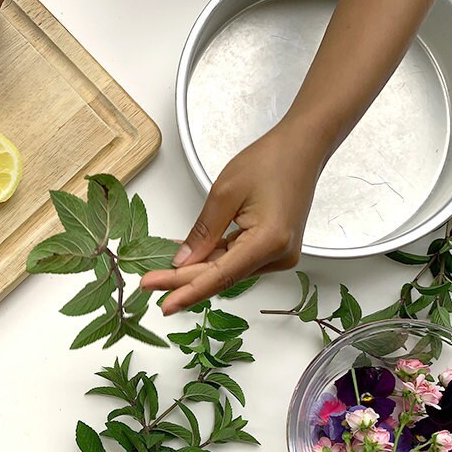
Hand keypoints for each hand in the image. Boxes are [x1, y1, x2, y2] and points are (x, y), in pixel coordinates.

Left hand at [141, 121, 325, 314]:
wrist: (302, 148)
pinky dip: (213, 259)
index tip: (163, 303)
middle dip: (184, 281)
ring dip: (197, 271)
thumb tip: (182, 261)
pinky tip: (189, 259)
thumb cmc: (271, 160)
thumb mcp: (224, 193)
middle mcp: (279, 255)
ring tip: (161, 271)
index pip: (220, 277)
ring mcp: (279, 254)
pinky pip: (237, 260)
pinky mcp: (275, 249)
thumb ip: (202, 232)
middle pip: (223, 277)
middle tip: (149, 284)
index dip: (188, 291)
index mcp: (269, 242)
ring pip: (228, 270)